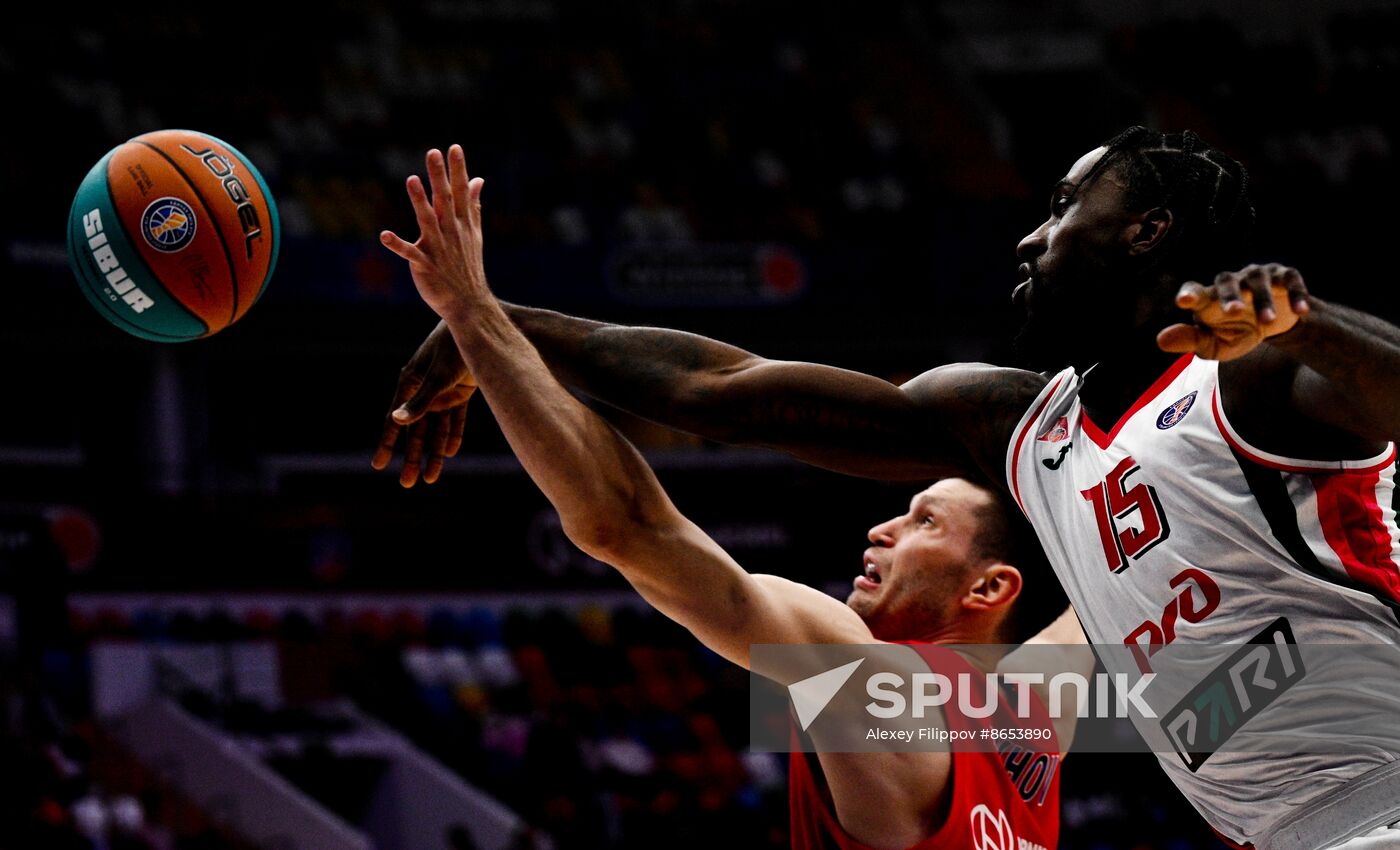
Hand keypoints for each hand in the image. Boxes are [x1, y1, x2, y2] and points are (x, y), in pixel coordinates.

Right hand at [371, 321, 477, 486]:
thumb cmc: (454, 348)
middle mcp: (423, 390)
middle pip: (416, 431)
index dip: (387, 443)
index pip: (395, 420)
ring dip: (433, 453)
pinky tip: (449, 454)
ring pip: (436, 429)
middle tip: (408, 483)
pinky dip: (452, 436)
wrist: (481, 328)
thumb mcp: (437, 377)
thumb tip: (397, 421)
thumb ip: (420, 402)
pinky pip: (455, 420)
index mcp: (410, 384)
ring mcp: (442, 392)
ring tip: (430, 479)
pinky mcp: (460, 392)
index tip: (378, 465)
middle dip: (412, 457)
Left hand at [379, 145, 485, 320]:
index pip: (461, 192)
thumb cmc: (468, 266)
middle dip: (439, 177)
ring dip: (419, 201)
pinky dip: (398, 245)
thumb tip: (479, 179)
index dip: (458, 170)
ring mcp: (438, 248)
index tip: (454, 148)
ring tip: (411, 180)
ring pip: (428, 221)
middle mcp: (451, 232)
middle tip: (433, 153)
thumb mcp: (474, 232)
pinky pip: (410, 253)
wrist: (468, 303)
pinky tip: (384, 235)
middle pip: (445, 200)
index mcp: (462, 224)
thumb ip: (473, 204)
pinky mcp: (425, 266)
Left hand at [1157, 263, 1311, 360]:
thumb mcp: (1213, 345)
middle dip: (1230, 296)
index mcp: (1208, 298)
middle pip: (1226, 282)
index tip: (1184, 301)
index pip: (1193, 291)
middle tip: (1235, 312)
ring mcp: (1258, 276)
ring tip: (1268, 322)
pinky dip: (1295, 295)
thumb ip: (1190, 341)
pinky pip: (1290, 281)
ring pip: (1259, 281)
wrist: (1272, 325)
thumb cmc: (1234, 333)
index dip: (1189, 294)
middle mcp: (1231, 281)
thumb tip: (1161, 341)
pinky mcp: (1284, 276)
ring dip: (1263, 300)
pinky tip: (1300, 312)